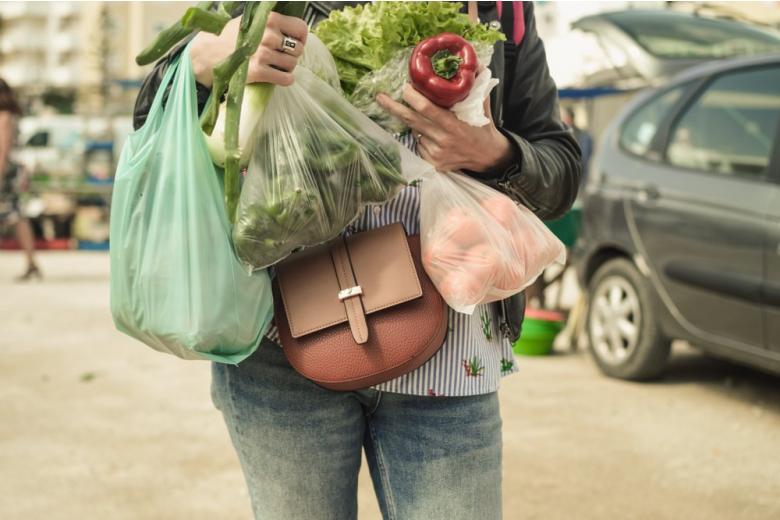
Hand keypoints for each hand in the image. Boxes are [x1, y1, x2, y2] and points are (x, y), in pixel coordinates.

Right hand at [190, 13, 307, 87]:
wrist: (210, 53)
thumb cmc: (232, 36)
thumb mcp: (252, 20)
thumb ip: (272, 22)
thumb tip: (295, 30)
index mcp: (269, 19)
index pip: (301, 28)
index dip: (301, 38)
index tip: (295, 42)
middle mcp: (268, 35)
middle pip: (298, 49)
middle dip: (292, 54)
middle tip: (281, 55)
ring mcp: (264, 54)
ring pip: (293, 65)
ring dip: (287, 67)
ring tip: (276, 65)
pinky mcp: (259, 72)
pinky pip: (286, 79)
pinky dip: (285, 79)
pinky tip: (277, 76)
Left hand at [376, 84, 514, 173]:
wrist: (488, 156)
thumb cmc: (483, 126)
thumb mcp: (482, 104)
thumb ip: (477, 84)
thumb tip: (475, 62)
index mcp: (454, 125)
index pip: (426, 109)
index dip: (412, 97)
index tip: (404, 87)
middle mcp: (443, 140)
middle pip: (411, 120)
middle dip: (393, 107)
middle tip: (380, 96)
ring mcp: (436, 154)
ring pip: (415, 132)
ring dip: (414, 122)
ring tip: (426, 119)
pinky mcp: (432, 163)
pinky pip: (418, 144)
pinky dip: (421, 136)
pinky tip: (432, 135)